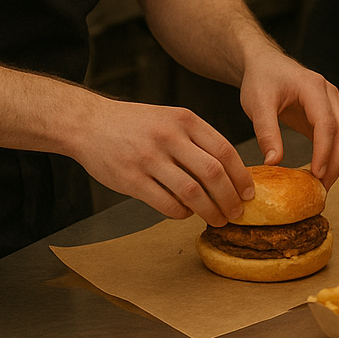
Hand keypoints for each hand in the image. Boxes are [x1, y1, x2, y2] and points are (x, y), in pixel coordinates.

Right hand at [71, 97, 253, 225]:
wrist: (89, 123)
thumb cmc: (135, 124)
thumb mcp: (170, 117)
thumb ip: (197, 139)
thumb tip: (228, 171)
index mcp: (184, 120)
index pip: (224, 150)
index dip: (241, 175)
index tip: (249, 193)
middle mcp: (169, 137)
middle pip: (213, 173)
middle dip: (230, 198)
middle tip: (237, 212)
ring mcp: (149, 158)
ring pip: (192, 192)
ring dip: (209, 211)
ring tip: (217, 219)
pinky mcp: (130, 179)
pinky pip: (165, 203)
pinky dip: (181, 213)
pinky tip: (186, 214)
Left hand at [238, 46, 338, 187]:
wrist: (263, 63)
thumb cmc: (261, 79)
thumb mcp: (257, 104)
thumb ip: (266, 132)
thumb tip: (274, 163)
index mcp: (313, 87)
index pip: (326, 123)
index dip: (324, 151)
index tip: (317, 174)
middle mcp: (328, 94)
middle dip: (336, 161)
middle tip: (323, 188)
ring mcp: (330, 102)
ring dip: (336, 160)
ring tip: (322, 184)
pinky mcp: (325, 113)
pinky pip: (333, 135)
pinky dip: (330, 154)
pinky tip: (318, 172)